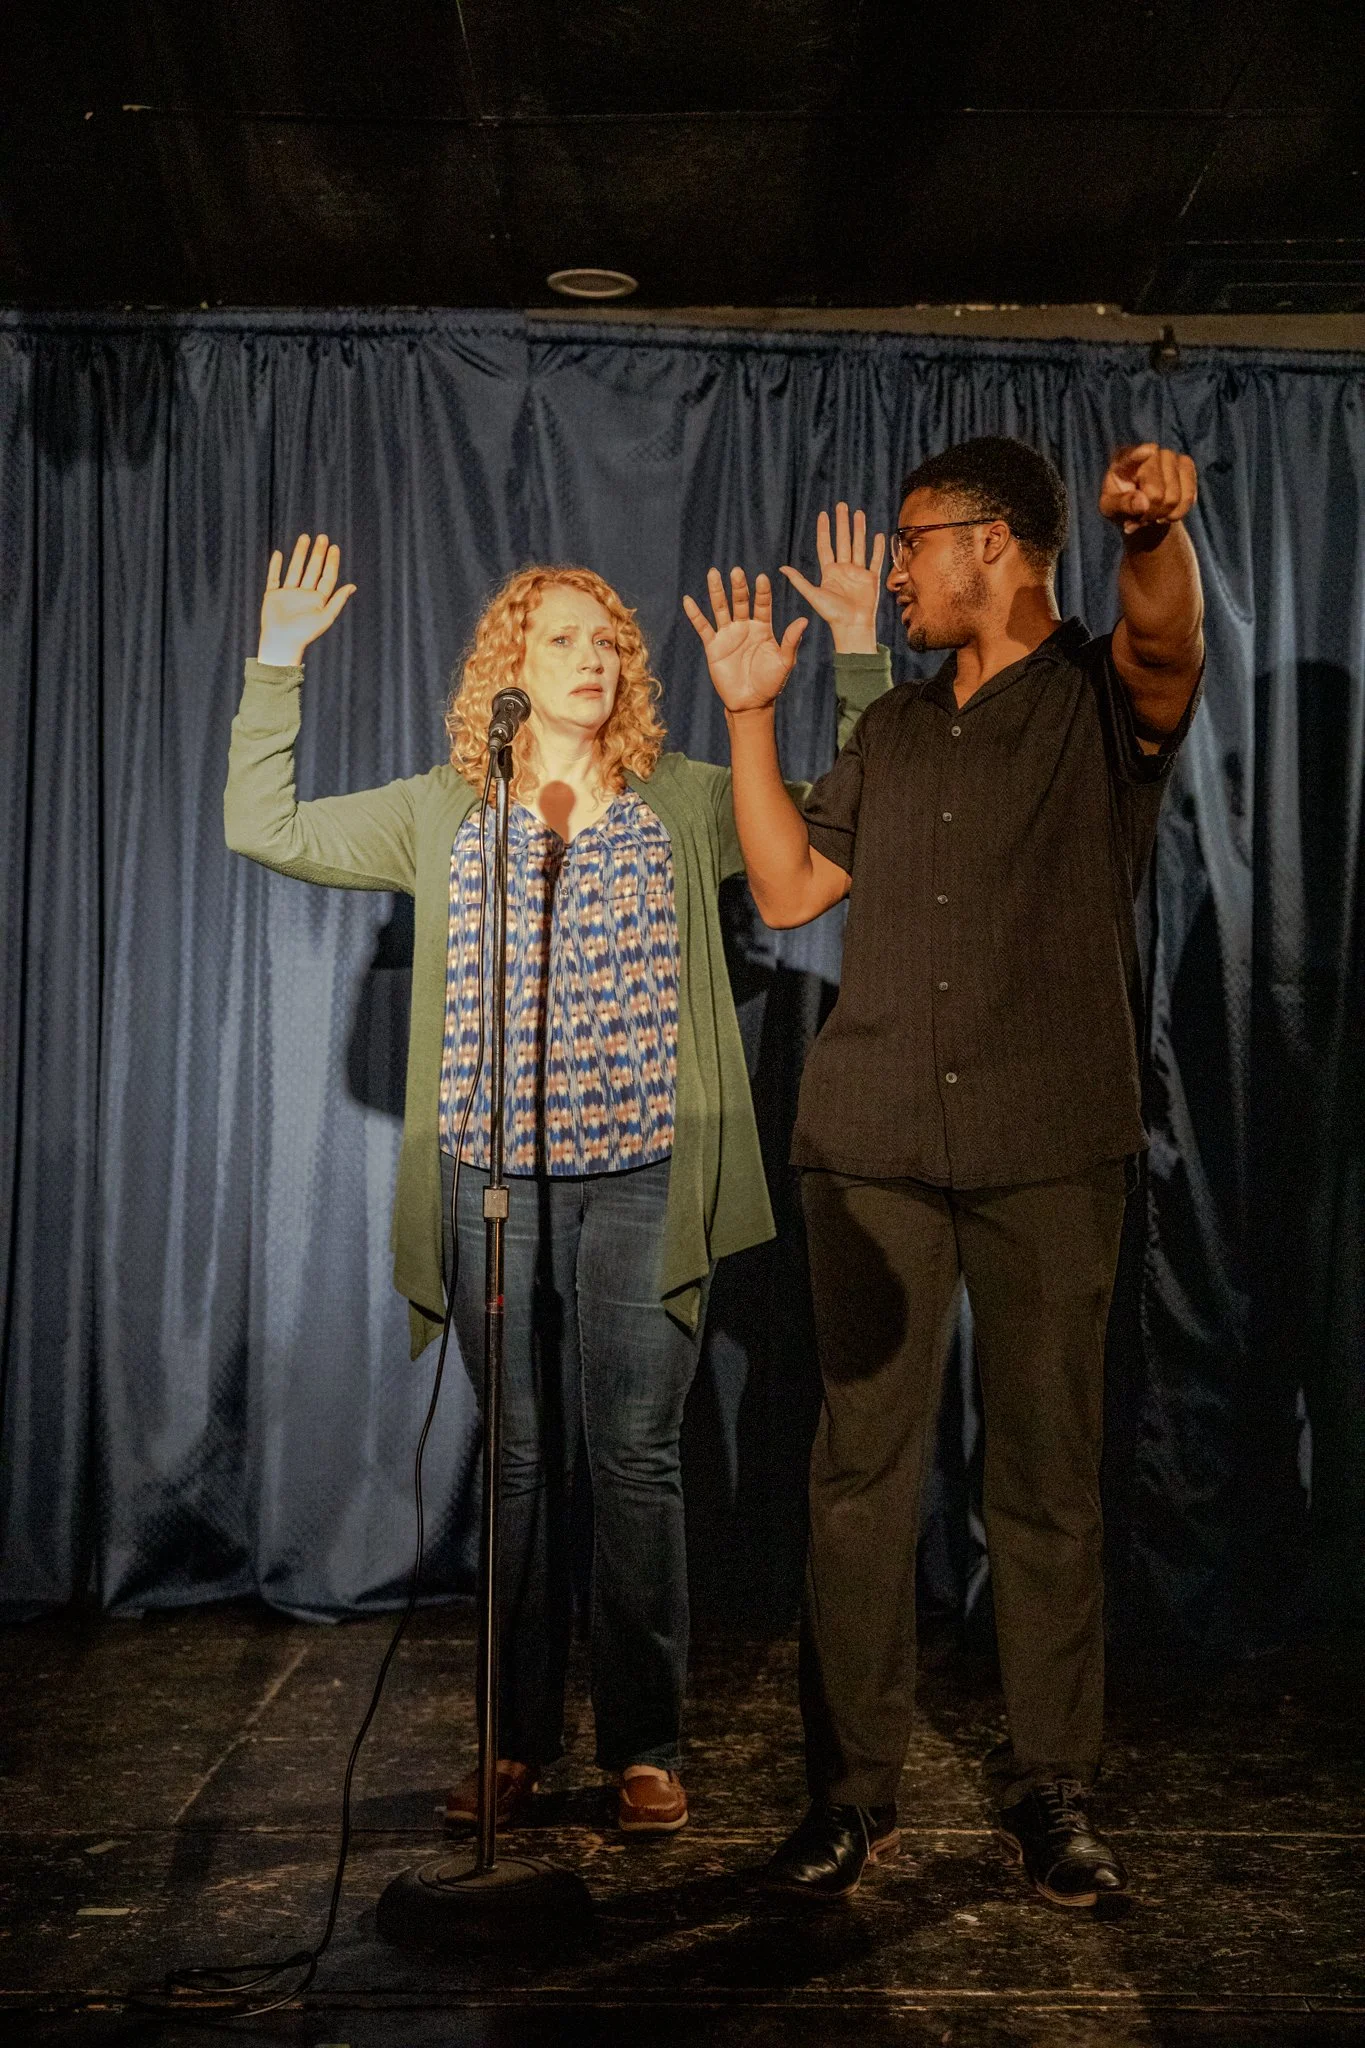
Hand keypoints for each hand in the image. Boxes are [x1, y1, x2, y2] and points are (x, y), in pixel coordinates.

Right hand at [256, 533, 356, 665]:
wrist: (282, 642)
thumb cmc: (305, 633)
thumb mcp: (326, 616)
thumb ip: (338, 600)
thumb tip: (353, 586)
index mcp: (318, 600)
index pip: (327, 577)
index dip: (331, 562)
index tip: (334, 547)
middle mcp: (304, 595)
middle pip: (312, 569)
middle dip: (318, 553)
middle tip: (322, 537)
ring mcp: (288, 594)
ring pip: (295, 569)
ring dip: (300, 554)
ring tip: (305, 537)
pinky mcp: (273, 596)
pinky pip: (274, 578)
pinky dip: (275, 566)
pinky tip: (278, 553)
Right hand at [683, 567, 806, 714]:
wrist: (751, 703)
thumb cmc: (771, 683)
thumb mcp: (784, 662)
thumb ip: (791, 641)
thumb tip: (804, 620)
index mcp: (763, 628)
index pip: (762, 604)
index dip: (762, 592)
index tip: (761, 577)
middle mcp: (745, 627)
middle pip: (740, 601)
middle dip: (738, 587)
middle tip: (736, 571)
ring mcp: (728, 635)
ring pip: (721, 608)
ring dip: (717, 591)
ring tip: (713, 573)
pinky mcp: (714, 646)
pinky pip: (703, 627)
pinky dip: (695, 614)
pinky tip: (688, 600)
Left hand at [779, 503, 884, 653]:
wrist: (852, 627)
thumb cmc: (831, 614)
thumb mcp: (812, 595)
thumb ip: (799, 581)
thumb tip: (780, 568)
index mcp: (829, 572)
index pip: (826, 545)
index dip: (824, 530)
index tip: (823, 514)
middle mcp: (844, 570)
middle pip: (843, 541)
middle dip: (842, 523)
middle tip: (842, 505)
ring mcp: (858, 573)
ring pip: (859, 545)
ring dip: (859, 529)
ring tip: (858, 513)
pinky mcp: (871, 579)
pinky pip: (875, 560)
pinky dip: (877, 548)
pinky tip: (878, 535)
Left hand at [1099, 445, 1196, 536]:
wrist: (1141, 508)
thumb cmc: (1120, 505)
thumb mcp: (1111, 509)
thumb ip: (1122, 505)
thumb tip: (1143, 504)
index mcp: (1122, 459)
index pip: (1131, 456)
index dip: (1139, 454)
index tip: (1149, 451)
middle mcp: (1148, 451)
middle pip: (1156, 494)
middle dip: (1149, 514)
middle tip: (1141, 517)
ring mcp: (1170, 455)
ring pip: (1173, 499)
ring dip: (1162, 515)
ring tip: (1152, 514)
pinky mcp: (1186, 464)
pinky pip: (1188, 498)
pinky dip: (1176, 514)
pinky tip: (1167, 514)